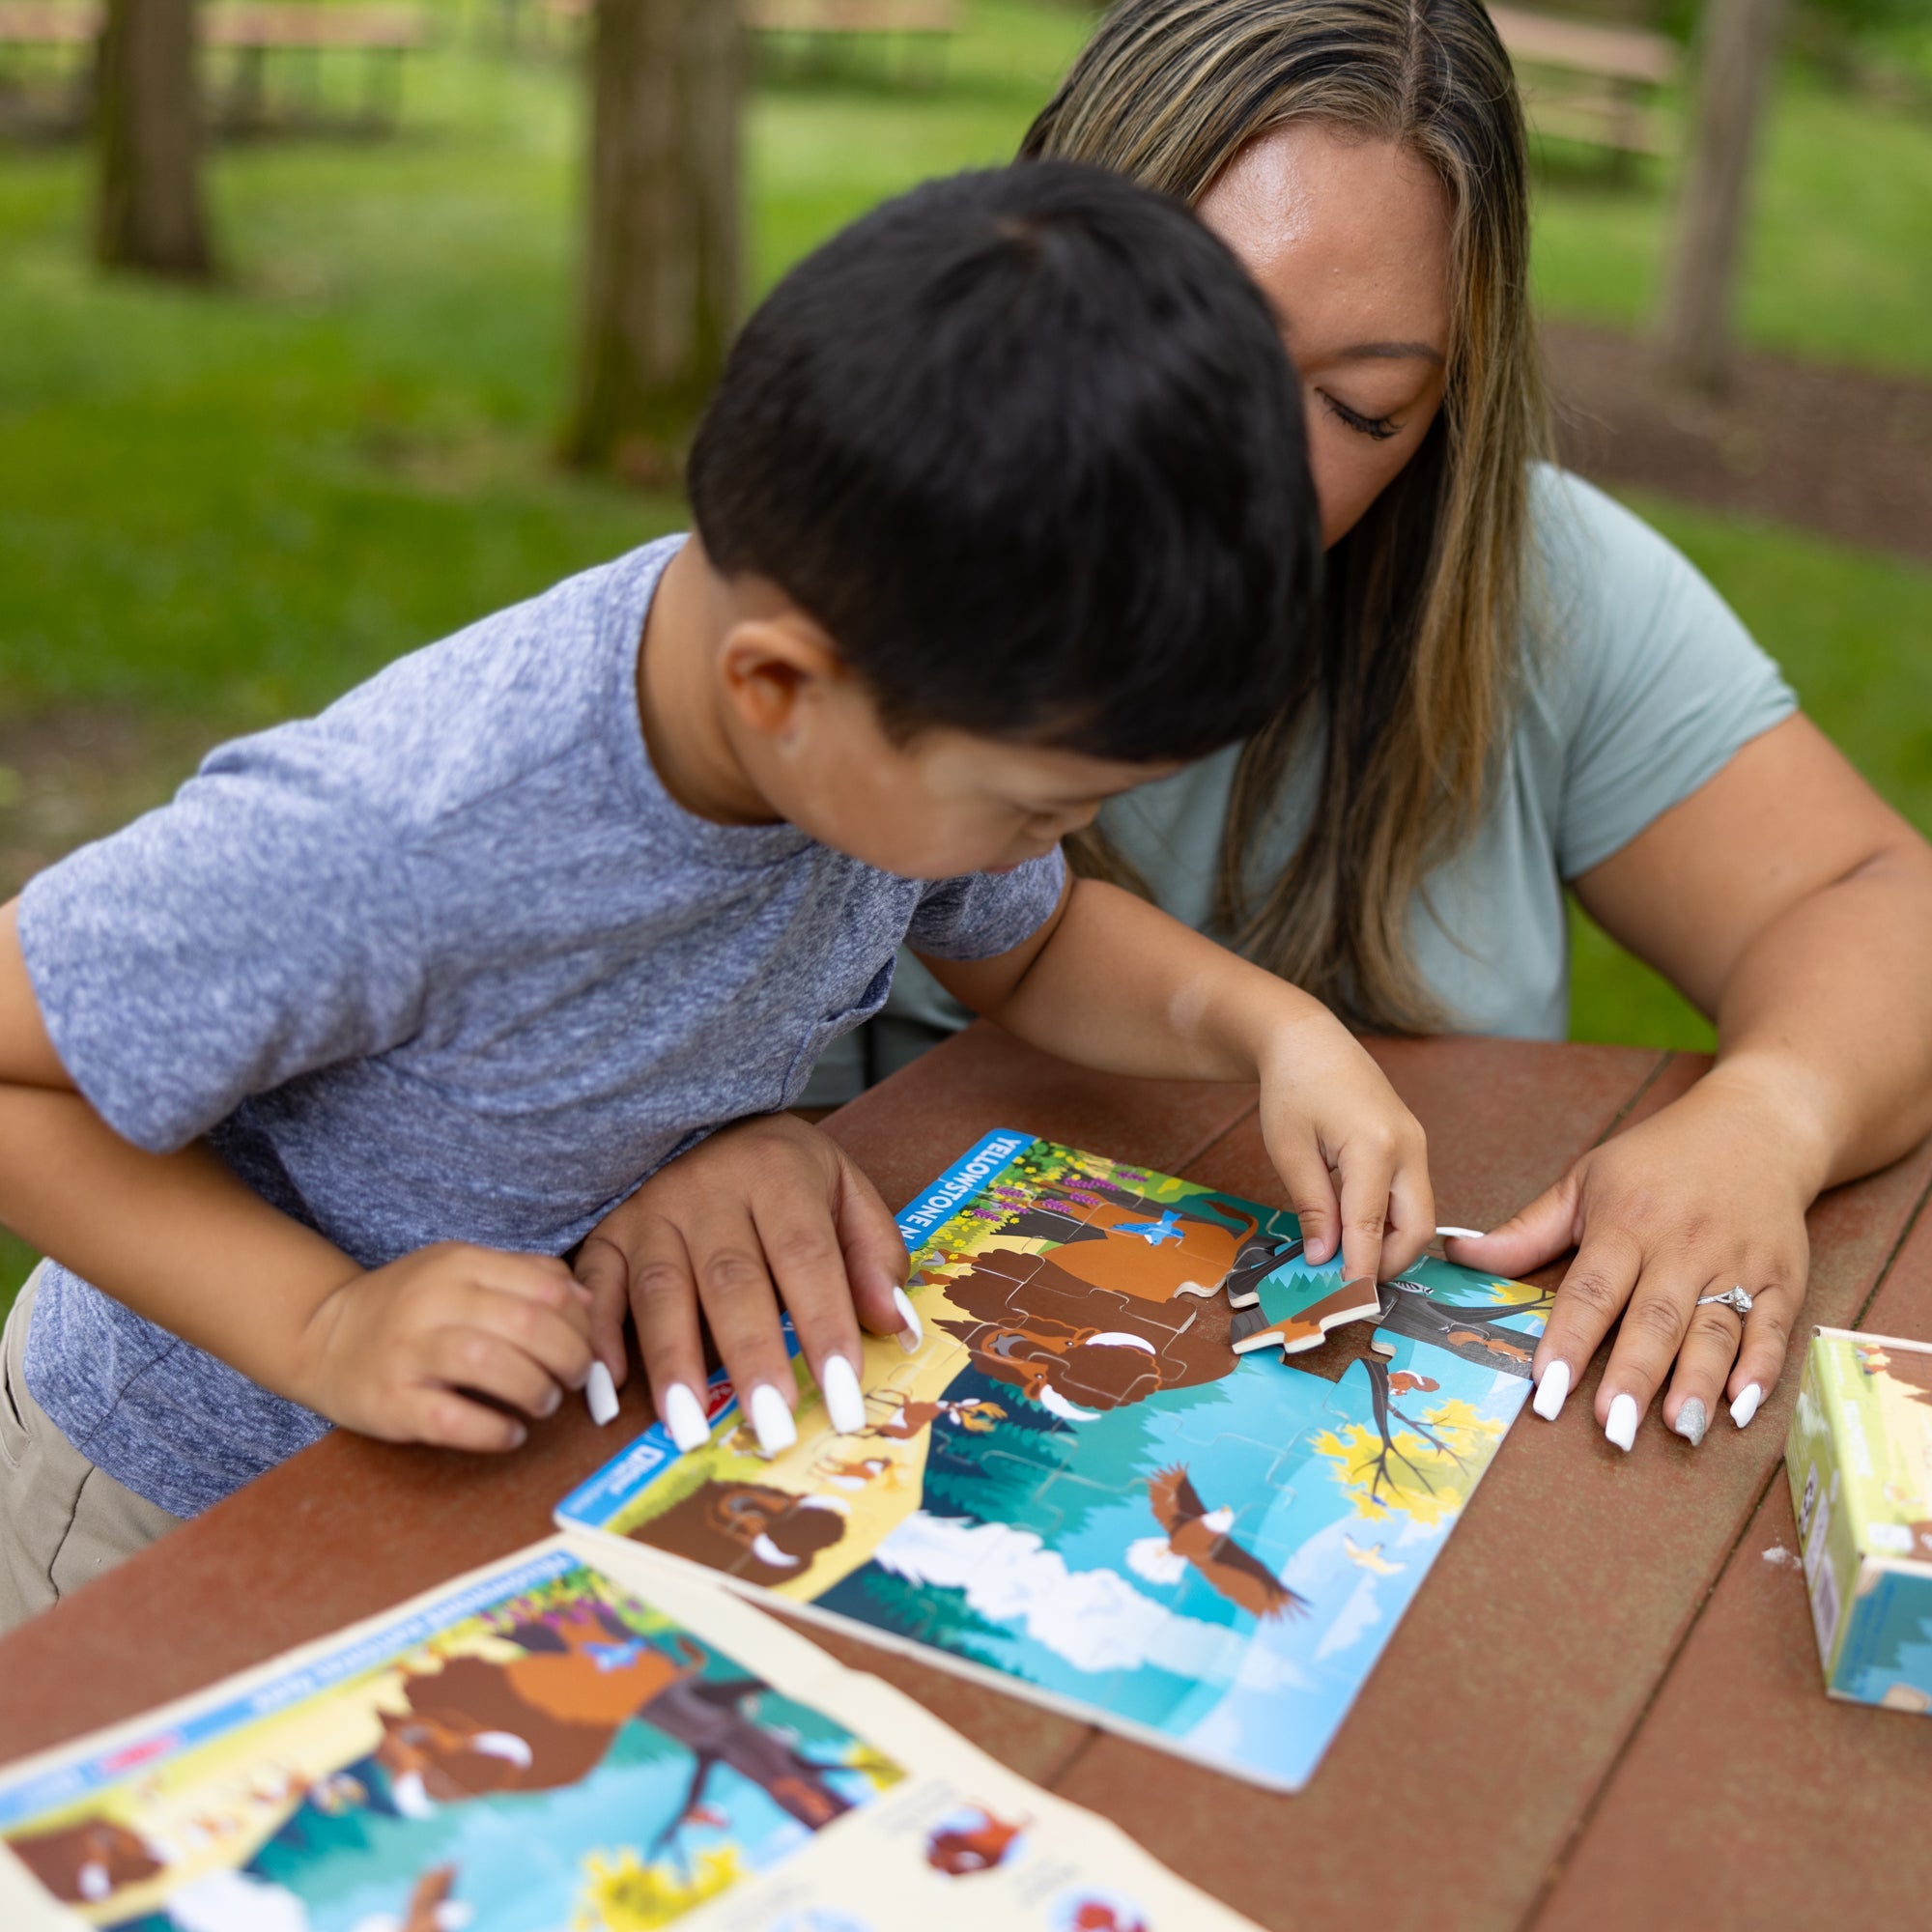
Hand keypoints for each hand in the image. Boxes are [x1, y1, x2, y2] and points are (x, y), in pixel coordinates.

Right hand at [295, 1244, 595, 1450]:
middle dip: (568, 1356)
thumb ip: (523, 1277)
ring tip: (544, 1402)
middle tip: (575, 1377)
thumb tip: (586, 1302)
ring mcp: (407, 1352)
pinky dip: (494, 1430)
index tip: (588, 1344)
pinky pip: (453, 1420)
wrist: (322, 1336)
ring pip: (491, 1364)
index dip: (580, 1320)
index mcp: (459, 1263)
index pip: (544, 1285)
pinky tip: (511, 1434)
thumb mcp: (462, 1271)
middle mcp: (432, 1301)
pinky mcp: (389, 1403)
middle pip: (526, 1323)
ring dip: (536, 1389)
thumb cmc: (410, 1307)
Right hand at [573, 1113, 911, 1454]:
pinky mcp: (608, 1232)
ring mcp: (652, 1211)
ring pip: (661, 1291)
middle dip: (752, 1358)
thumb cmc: (781, 1169)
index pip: (807, 1258)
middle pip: (733, 1282)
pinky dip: (598, 1335)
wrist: (699, 1113)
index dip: (825, 1326)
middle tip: (772, 1428)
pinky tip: (605, 1387)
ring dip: (674, 1362)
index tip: (844, 1394)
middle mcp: (709, 1191)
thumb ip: (873, 1253)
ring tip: (689, 1426)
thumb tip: (896, 1327)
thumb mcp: (843, 1187)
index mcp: (778, 1175)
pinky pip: (596, 1284)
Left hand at [1255, 1017, 1433, 1286]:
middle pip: (1416, 1229)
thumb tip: (1325, 1258)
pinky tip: (1356, 1231)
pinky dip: (1390, 1221)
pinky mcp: (1412, 1145)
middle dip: (1388, 1264)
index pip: (1372, 1227)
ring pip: (1419, 1215)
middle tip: (1347, 1283)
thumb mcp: (1289, 1150)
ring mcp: (1416, 1145)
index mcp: (1374, 1146)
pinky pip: (1411, 1196)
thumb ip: (1312, 1206)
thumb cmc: (1292, 1088)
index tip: (1345, 1299)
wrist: (1310, 1040)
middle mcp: (1408, 1148)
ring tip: (1347, 1260)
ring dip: (1390, 1244)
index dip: (1360, 1269)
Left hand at [1448, 1065, 1816, 1447]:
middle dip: (1632, 1376)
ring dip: (1696, 1382)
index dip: (1569, 1340)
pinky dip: (1763, 1370)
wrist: (1756, 1127)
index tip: (1547, 1387)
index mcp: (1626, 1223)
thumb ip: (1528, 1230)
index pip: (1592, 1290)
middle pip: (1654, 1319)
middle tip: (1611, 1429)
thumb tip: (1460, 1254)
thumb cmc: (1658, 1159)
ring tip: (1677, 1429)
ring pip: (1715, 1330)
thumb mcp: (1586, 1181)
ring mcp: (1738, 1264)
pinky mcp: (1785, 1278)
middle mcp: (1683, 1247)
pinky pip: (1774, 1329)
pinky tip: (1740, 1406)